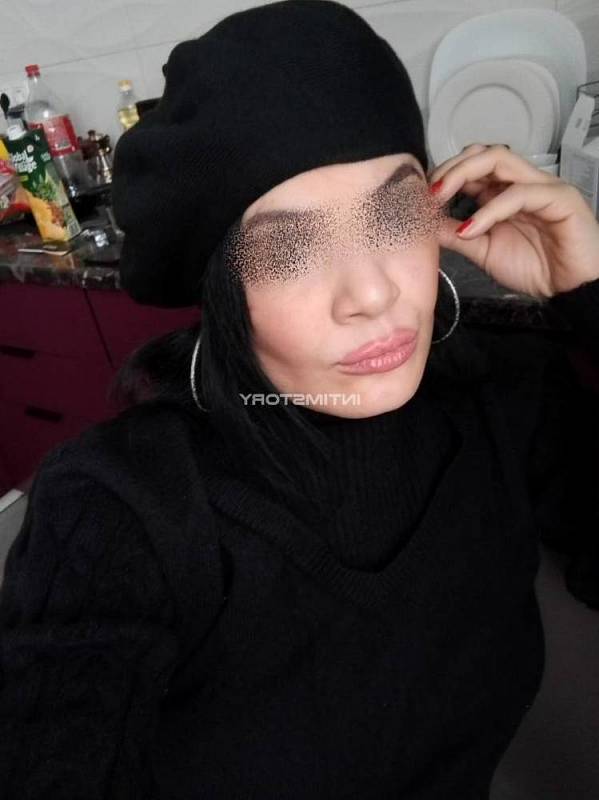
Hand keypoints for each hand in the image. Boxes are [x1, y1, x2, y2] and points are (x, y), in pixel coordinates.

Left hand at [427, 143, 598, 298]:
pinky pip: (518, 194)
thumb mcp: (483, 252)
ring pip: (500, 160)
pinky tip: (471, 228)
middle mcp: (522, 183)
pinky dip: (489, 210)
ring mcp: (542, 186)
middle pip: (484, 153)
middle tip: (429, 190)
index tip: (422, 193)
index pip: (473, 165)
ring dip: (464, 173)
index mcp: (505, 192)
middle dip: (451, 166)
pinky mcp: (559, 198)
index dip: (446, 173)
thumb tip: (427, 224)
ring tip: (441, 196)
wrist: (570, 290)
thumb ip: (456, 236)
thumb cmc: (537, 268)